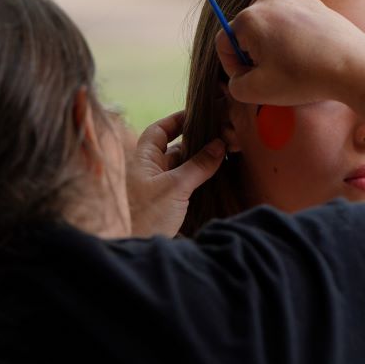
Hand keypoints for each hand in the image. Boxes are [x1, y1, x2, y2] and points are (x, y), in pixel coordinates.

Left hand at [127, 111, 224, 237]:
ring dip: (203, 158)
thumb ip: (198, 165)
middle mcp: (148, 171)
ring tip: (228, 151)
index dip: (176, 120)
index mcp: (142, 160)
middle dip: (198, 140)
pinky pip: (186, 182)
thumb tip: (219, 144)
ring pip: (182, 166)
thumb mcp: (175, 187)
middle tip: (225, 135)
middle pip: (174, 147)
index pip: (157, 131)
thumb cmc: (147, 217)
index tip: (199, 114)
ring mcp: (157, 188)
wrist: (136, 250)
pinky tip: (219, 172)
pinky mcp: (167, 204)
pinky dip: (201, 175)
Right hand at [218, 0, 364, 108]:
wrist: (352, 67)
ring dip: (264, 32)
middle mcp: (265, 2)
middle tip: (270, 73)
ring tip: (280, 53)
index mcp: (248, 21)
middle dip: (250, 51)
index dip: (233, 67)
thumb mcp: (257, 92)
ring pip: (259, 12)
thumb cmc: (305, 78)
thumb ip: (234, 84)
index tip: (251, 80)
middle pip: (242, 29)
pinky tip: (278, 8)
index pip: (225, 44)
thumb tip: (238, 75)